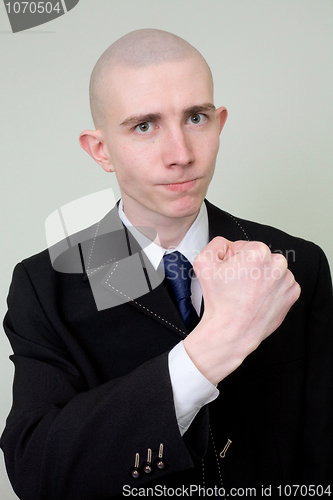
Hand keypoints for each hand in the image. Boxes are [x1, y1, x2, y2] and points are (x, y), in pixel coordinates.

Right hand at [183, 237, 300, 384]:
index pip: (243, 246)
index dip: (232, 259)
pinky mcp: (291, 295)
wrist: (231, 331)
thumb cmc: (219, 301)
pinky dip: (270, 289)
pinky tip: (257, 298)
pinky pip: (280, 285)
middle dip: (247, 267)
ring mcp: (287, 281)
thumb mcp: (203, 262)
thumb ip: (216, 244)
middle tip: (236, 284)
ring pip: (270, 270)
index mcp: (259, 252)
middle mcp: (278, 264)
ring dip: (260, 277)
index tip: (229, 274)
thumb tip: (227, 244)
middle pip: (259, 257)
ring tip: (246, 293)